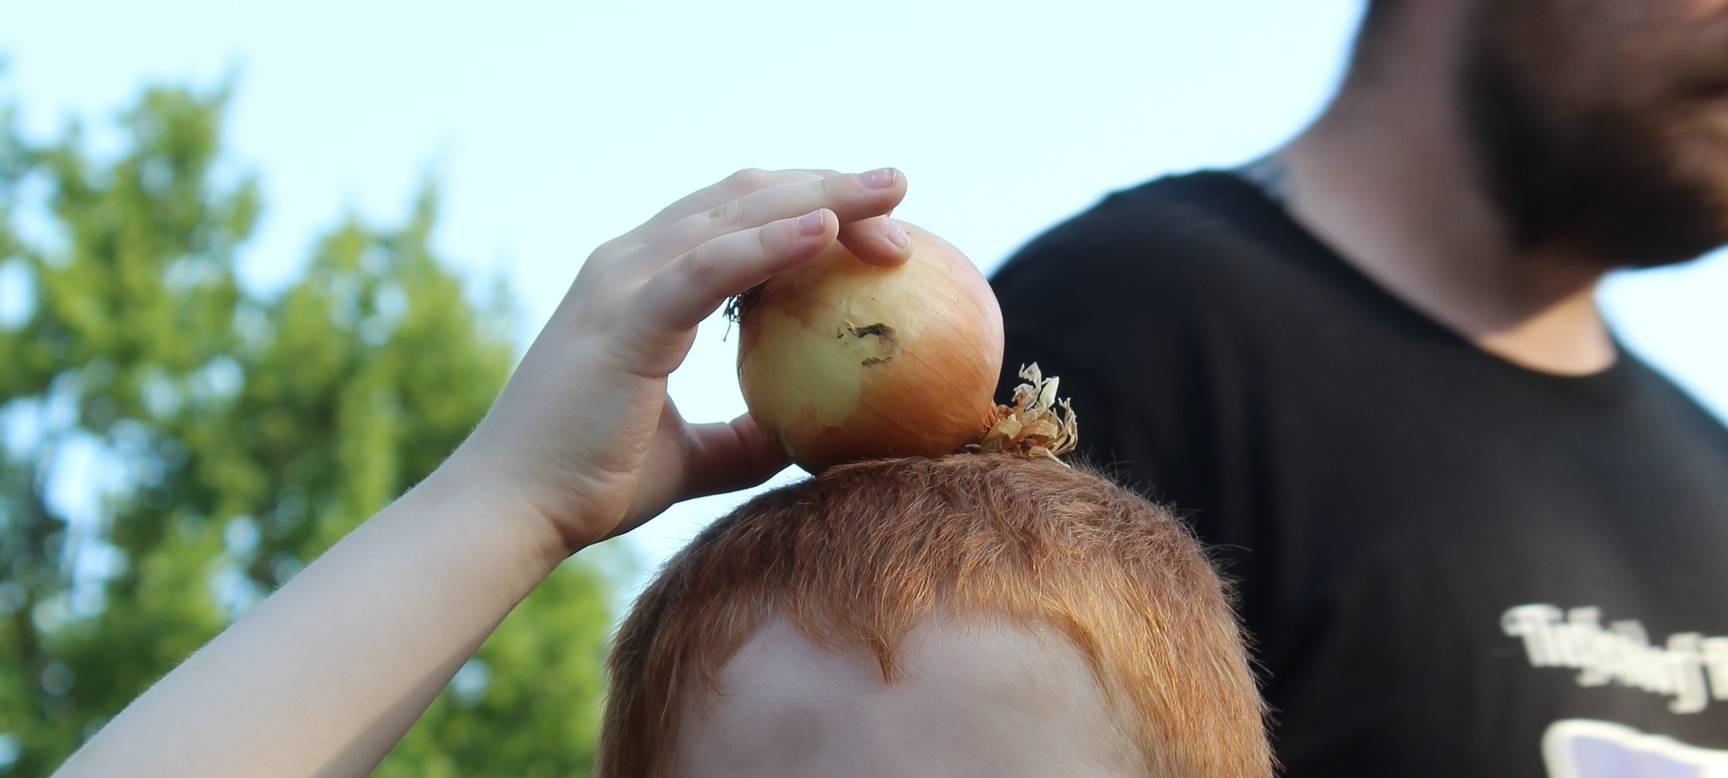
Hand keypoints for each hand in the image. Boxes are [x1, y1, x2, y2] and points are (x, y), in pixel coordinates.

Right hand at [445, 167, 911, 553]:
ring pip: (736, 213)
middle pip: (746, 196)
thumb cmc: (592, 485)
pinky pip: (709, 266)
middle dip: (829, 187)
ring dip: (820, 196)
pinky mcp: (624, 317)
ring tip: (892, 192)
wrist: (516, 512)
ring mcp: (624, 282)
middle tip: (902, 194)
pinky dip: (771, 241)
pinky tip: (828, 230)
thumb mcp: (692, 459)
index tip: (879, 230)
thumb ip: (745, 439)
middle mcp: (631, 264)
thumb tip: (809, 438)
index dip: (808, 207)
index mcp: (644, 284)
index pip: (737, 218)